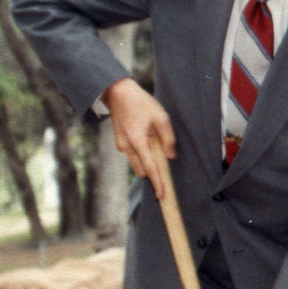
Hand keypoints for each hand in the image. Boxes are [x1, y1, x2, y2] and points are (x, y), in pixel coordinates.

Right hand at [102, 78, 176, 199]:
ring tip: (156, 145)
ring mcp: (121, 145)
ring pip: (136, 163)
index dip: (157, 182)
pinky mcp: (119, 142)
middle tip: (166, 167)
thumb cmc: (141, 103)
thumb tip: (170, 156)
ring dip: (147, 162)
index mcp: (138, 142)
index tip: (162, 195)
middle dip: (153, 172)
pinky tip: (148, 140)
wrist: (117, 93)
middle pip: (142, 170)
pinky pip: (132, 154)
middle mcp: (127, 148)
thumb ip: (167, 138)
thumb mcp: (161, 117)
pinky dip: (141, 154)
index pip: (150, 169)